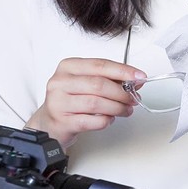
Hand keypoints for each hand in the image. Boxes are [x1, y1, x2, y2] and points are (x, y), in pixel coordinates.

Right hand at [25, 58, 145, 148]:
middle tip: (133, 98)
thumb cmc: (70, 100)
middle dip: (121, 93)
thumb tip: (136, 80)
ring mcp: (59, 102)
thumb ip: (111, 79)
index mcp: (68, 66)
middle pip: (99, 84)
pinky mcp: (62, 121)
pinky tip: (109, 119)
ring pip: (96, 103)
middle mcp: (60, 82)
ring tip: (125, 110)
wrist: (49, 123)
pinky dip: (105, 120)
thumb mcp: (87, 83)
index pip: (100, 65)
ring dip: (117, 108)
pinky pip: (91, 121)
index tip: (139, 76)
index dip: (123, 71)